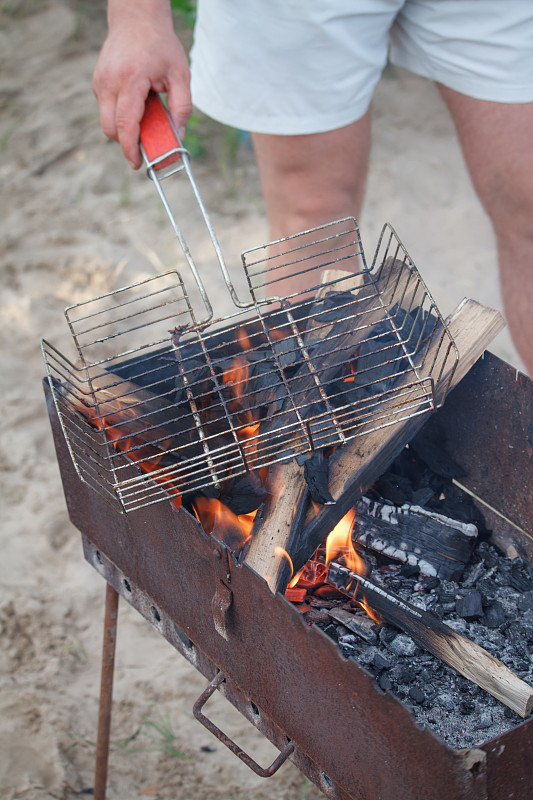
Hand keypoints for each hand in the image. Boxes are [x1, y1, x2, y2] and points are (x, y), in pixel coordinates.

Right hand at [92, 0, 191, 168]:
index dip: (130, 149)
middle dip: (126, 143)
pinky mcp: (97, 82)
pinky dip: (119, 115)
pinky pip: (106, 109)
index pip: (125, 124)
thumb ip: (182, 107)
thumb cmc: (160, 44)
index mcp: (130, 80)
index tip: (137, 164)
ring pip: (106, 120)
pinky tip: (136, 104)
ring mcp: (100, 81)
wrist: (136, 17)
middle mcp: (109, 82)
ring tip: (145, 118)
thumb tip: (179, 135)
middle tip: (144, 149)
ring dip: (123, 128)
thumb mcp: (180, 74)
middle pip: (110, 128)